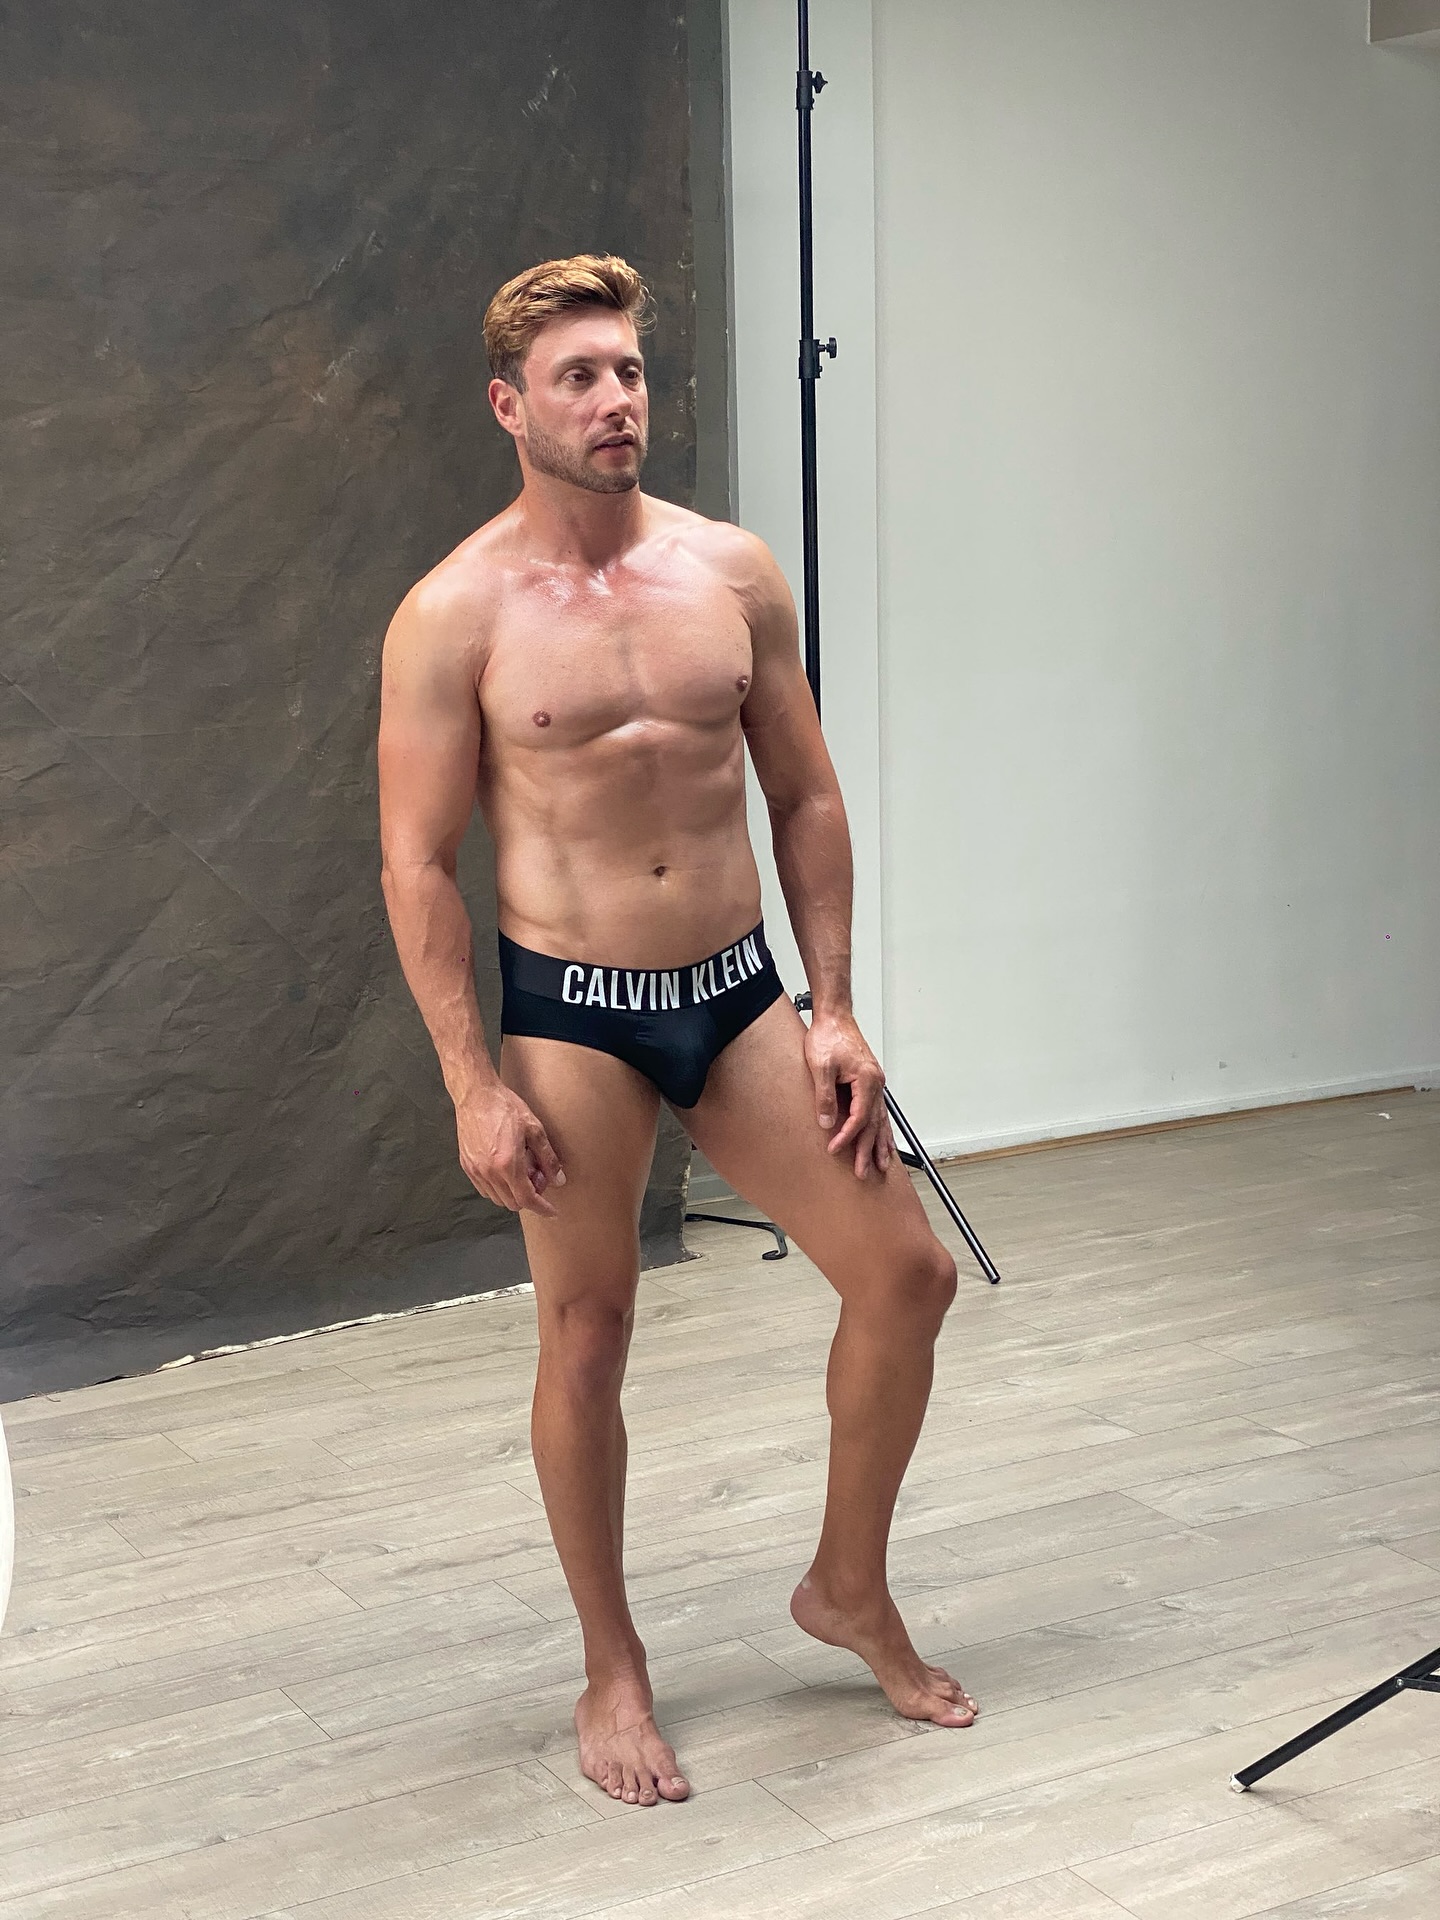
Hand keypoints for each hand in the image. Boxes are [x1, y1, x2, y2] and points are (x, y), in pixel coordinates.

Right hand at [455, 1084, 565, 1216]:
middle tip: (537, 1177)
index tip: (552, 1211)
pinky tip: (505, 1169)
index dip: (542, 1208)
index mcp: (507, 1164)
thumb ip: (548, 1158)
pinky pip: (484, 1189)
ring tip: (521, 1170)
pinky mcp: (467, 1166)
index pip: (527, 1199)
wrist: (475, 1094)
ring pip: (497, 1198)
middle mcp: (489, 1172)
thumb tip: (559, 1180)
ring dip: (512, 1192)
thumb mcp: (534, 1129)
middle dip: (528, 1197)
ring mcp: (475, 1171)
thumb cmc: (505, 1107)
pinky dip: (498, 1186)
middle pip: (512, 1203)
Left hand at [804, 1010, 892, 1178]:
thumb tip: (827, 1122)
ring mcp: (875, 1083)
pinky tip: (883, 1140)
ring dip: (880, 1144)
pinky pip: (878, 1111)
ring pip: (881, 1120)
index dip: (847, 1136)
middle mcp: (875, 1083)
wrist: (834, 1017)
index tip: (835, 1148)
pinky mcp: (870, 1082)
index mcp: (866, 1079)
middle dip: (868, 1150)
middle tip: (863, 1172)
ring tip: (881, 1165)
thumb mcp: (821, 1066)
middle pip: (874, 1124)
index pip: (859, 1117)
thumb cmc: (829, 1036)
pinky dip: (881, 1129)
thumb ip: (825, 1096)